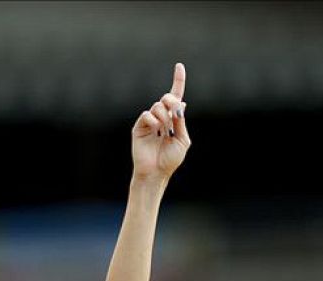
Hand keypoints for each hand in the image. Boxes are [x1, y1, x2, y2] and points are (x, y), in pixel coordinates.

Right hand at [131, 63, 190, 180]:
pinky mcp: (139, 127)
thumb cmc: (170, 160)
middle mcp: (161, 118)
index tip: (179, 66)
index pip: (175, 97)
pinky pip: (147, 115)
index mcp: (173, 120)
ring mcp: (149, 122)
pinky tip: (156, 131)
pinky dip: (153, 121)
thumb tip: (181, 104)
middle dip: (172, 102)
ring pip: (157, 106)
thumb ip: (181, 122)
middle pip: (167, 98)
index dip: (178, 81)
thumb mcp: (183, 140)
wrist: (156, 173)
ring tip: (164, 131)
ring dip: (164, 117)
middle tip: (174, 116)